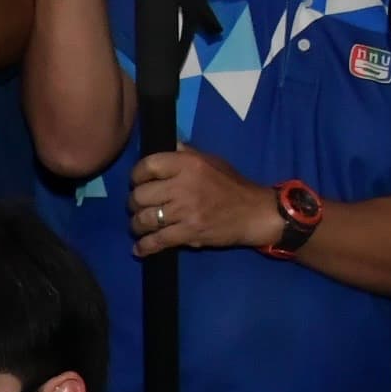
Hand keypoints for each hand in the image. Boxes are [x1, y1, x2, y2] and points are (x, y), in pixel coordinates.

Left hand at [127, 149, 278, 255]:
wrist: (256, 212)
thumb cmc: (231, 185)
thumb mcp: (211, 160)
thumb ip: (185, 153)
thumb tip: (166, 142)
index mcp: (189, 164)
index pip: (147, 165)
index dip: (137, 176)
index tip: (138, 182)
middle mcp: (184, 185)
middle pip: (140, 195)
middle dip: (134, 203)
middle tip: (139, 207)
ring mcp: (186, 210)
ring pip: (144, 219)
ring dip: (137, 225)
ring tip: (140, 226)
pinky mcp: (189, 232)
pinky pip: (156, 241)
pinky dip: (144, 247)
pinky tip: (140, 249)